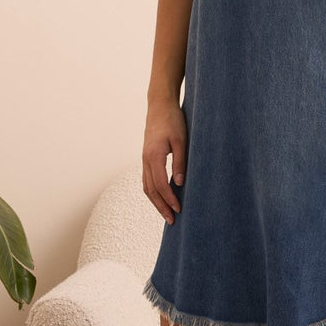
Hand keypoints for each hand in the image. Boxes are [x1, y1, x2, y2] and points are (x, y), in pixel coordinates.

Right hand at [142, 100, 187, 223]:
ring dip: (156, 201)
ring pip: (147, 186)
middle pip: (150, 190)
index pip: (160, 185)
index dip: (169, 199)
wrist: (160, 105)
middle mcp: (145, 160)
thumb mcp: (181, 140)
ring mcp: (144, 158)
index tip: (179, 210)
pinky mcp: (146, 156)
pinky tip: (162, 197)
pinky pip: (147, 179)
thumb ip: (180, 162)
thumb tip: (179, 183)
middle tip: (172, 220)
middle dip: (161, 206)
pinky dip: (153, 191)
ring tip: (167, 213)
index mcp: (154, 156)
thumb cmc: (173, 120)